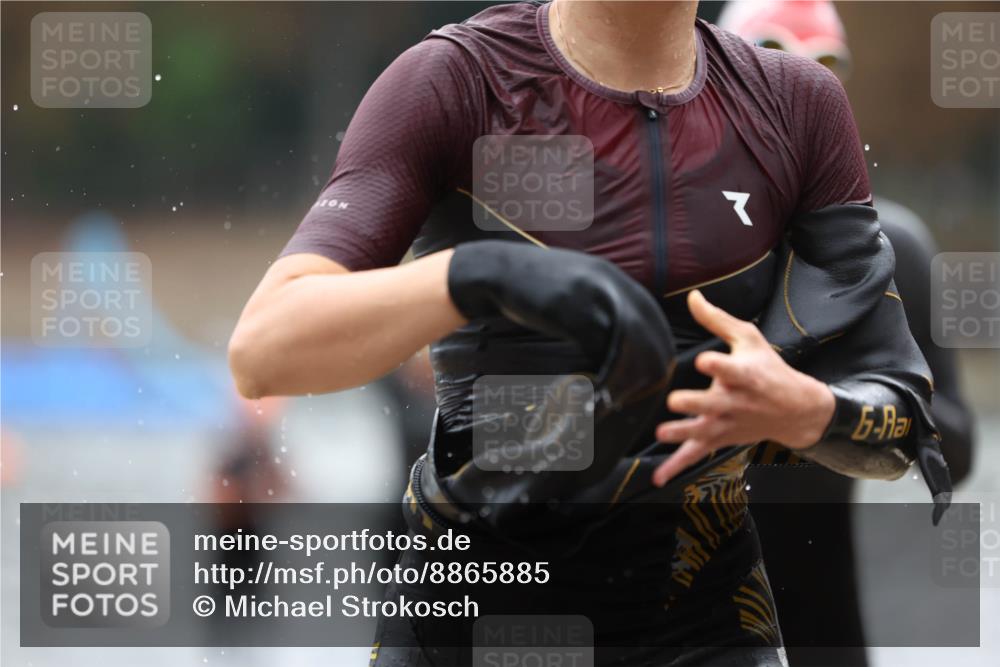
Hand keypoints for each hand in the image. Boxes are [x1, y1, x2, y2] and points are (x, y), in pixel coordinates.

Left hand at [651, 290, 834, 486]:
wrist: (797, 410)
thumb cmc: (769, 369)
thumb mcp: (748, 339)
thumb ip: (716, 320)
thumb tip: (692, 296)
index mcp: (744, 374)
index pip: (730, 369)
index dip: (717, 365)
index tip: (704, 361)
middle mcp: (735, 401)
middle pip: (713, 404)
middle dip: (695, 403)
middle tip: (676, 401)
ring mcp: (726, 423)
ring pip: (702, 431)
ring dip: (682, 433)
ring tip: (662, 433)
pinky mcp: (719, 438)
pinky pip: (696, 454)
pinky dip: (677, 466)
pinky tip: (658, 478)